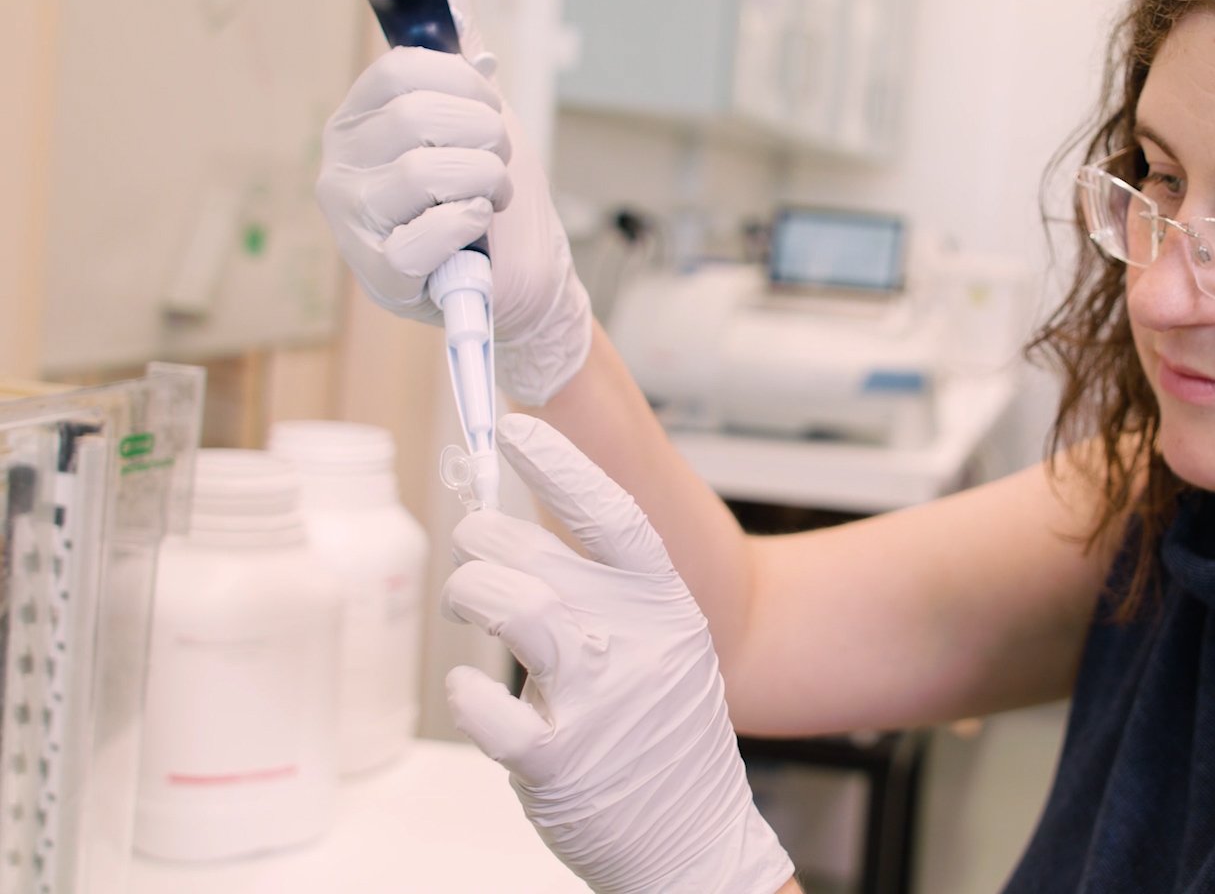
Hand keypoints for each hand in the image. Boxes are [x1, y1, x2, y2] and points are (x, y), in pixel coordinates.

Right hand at [316, 0, 590, 403]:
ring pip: (427, 171)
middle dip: (484, 137)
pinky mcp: (378, 272)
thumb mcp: (476, 105)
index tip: (490, 108)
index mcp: (357, 119)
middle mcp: (339, 165)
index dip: (465, 85)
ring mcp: (352, 222)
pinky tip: (472, 233)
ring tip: (487, 199)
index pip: (404, 70)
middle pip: (419, 116)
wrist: (523, 277)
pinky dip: (470, 226)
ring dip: (484, 182)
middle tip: (495, 162)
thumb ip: (450, 36)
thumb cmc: (491, 191)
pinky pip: (431, 230)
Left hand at [441, 414, 793, 893]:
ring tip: (467, 600)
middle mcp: (639, 645)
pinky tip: (472, 691)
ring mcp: (603, 702)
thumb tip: (524, 531)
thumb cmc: (665, 737)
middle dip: (486, 541)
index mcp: (667, 609)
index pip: (613, 518)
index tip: (515, 428)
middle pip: (540, 555)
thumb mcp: (663, 649)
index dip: (561, 467)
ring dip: (471, 594)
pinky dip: (467, 693)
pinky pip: (490, 708)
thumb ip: (605, 594)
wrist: (696, 836)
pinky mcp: (562, 763)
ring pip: (514, 608)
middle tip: (474, 548)